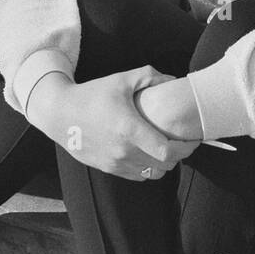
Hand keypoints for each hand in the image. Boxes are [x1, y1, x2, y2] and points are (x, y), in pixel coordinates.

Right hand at [29, 67, 197, 179]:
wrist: (60, 114)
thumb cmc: (94, 94)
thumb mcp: (123, 79)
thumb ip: (151, 77)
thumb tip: (173, 80)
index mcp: (130, 129)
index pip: (167, 151)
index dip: (185, 148)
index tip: (194, 139)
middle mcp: (124, 151)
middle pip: (163, 166)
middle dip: (179, 156)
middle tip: (184, 143)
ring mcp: (115, 163)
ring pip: (151, 175)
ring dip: (164, 164)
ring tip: (168, 148)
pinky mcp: (108, 169)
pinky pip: (137, 177)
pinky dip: (148, 169)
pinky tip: (149, 153)